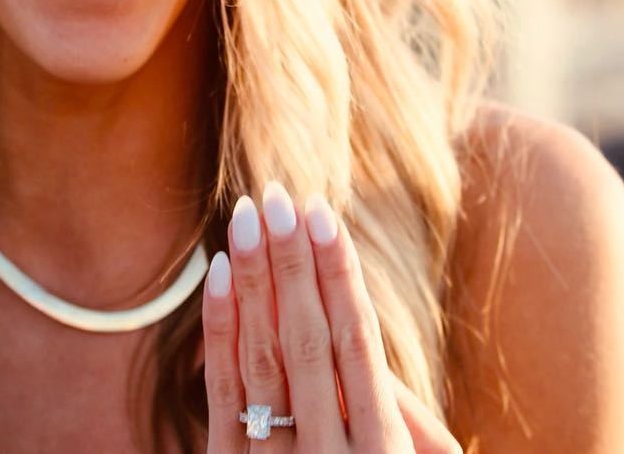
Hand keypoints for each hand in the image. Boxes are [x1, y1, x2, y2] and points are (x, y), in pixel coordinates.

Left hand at [202, 182, 460, 452]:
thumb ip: (402, 410)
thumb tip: (366, 323)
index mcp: (383, 451)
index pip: (358, 341)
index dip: (339, 273)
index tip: (321, 211)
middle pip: (308, 340)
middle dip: (292, 261)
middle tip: (277, 195)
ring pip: (263, 357)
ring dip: (254, 279)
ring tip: (246, 216)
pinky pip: (223, 391)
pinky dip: (221, 329)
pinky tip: (220, 273)